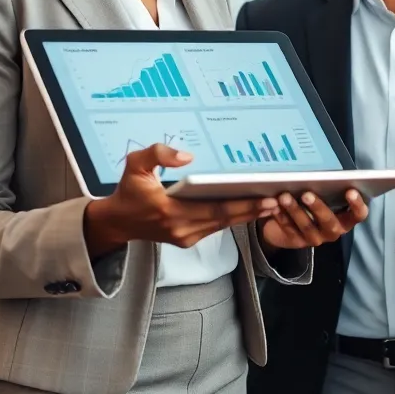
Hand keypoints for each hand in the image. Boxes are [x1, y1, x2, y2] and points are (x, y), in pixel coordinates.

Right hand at [83, 144, 278, 257]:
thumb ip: (158, 154)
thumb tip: (187, 157)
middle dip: (252, 210)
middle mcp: (180, 228)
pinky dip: (233, 218)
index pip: (214, 209)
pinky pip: (215, 228)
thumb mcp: (135, 165)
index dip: (241, 205)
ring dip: (246, 215)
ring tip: (271, 204)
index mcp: (170, 211)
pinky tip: (249, 209)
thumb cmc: (128, 191)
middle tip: (278, 201)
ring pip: (222, 225)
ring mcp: (184, 236)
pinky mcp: (186, 239)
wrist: (117, 222)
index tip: (263, 198)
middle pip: (225, 220)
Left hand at [259, 189, 368, 250]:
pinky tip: (274, 206)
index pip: (359, 215)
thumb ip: (327, 188)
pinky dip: (281, 216)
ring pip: (307, 226)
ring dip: (295, 210)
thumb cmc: (312, 202)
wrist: (289, 222)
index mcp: (345, 218)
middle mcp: (333, 231)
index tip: (350, 191)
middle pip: (330, 222)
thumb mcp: (323, 194)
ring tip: (284, 196)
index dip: (357, 205)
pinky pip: (289, 229)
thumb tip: (321, 173)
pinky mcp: (297, 242)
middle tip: (307, 194)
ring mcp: (316, 238)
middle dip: (318, 207)